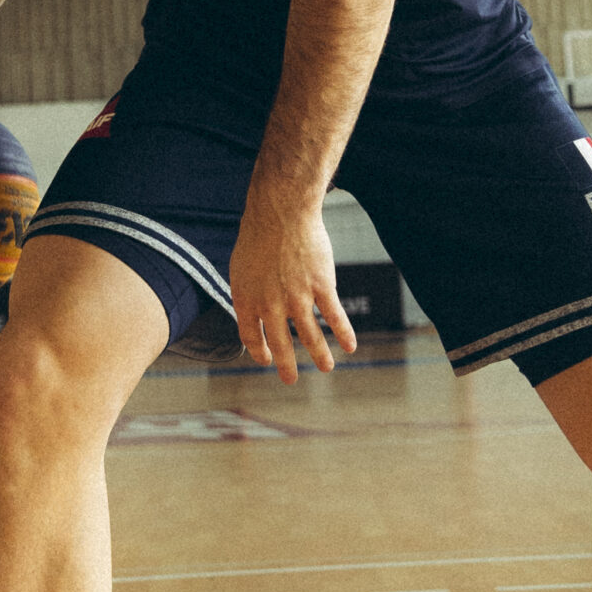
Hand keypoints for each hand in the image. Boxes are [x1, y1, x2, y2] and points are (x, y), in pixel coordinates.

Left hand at [228, 191, 357, 383]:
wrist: (282, 212)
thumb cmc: (259, 235)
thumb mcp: (241, 266)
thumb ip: (247, 292)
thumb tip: (249, 311)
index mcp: (247, 299)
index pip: (250, 336)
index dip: (259, 351)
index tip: (268, 359)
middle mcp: (271, 304)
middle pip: (280, 343)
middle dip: (287, 365)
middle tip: (290, 380)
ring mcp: (298, 297)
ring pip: (310, 335)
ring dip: (319, 355)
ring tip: (325, 369)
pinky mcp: (321, 286)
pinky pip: (334, 316)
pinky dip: (343, 333)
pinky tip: (350, 346)